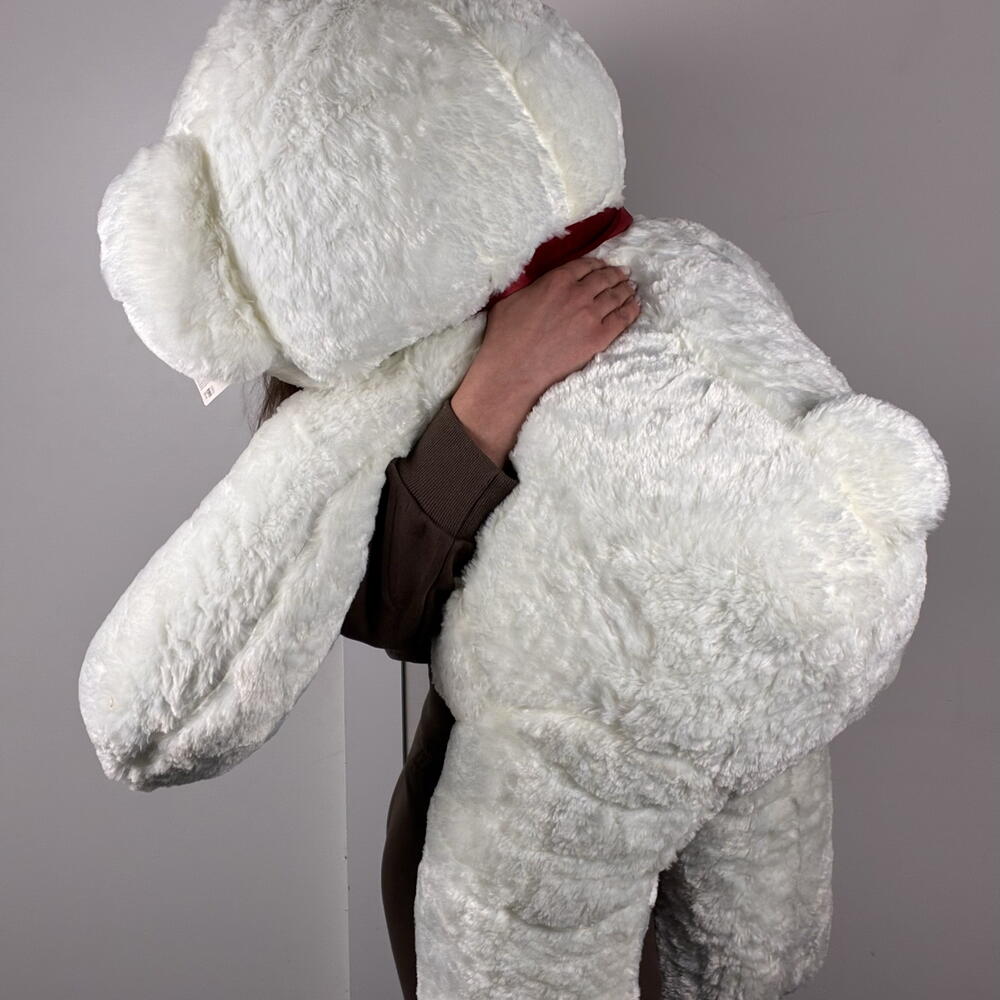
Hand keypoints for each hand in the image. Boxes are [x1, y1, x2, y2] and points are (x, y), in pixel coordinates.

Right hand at [451, 256, 639, 466]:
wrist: (514, 370)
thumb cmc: (505, 337)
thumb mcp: (510, 299)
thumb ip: (530, 286)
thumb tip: (535, 285)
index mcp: (557, 280)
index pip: (586, 265)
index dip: (598, 264)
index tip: (603, 266)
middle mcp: (578, 293)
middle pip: (605, 278)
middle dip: (616, 275)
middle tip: (623, 275)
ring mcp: (591, 315)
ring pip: (616, 296)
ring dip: (626, 290)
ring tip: (631, 289)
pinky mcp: (599, 338)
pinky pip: (623, 319)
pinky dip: (631, 310)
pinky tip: (635, 307)